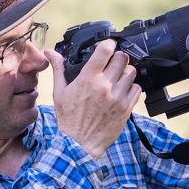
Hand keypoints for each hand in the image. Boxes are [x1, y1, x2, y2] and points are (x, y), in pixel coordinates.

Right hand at [44, 40, 141, 159]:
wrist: (79, 144)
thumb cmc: (68, 119)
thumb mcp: (60, 92)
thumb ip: (59, 69)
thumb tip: (51, 52)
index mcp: (88, 79)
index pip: (105, 51)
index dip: (109, 44)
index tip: (108, 45)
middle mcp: (104, 86)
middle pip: (122, 58)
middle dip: (118, 57)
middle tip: (113, 62)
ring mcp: (117, 98)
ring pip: (131, 72)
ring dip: (125, 72)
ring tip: (118, 77)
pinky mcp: (126, 108)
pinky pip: (137, 89)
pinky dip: (131, 87)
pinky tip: (123, 90)